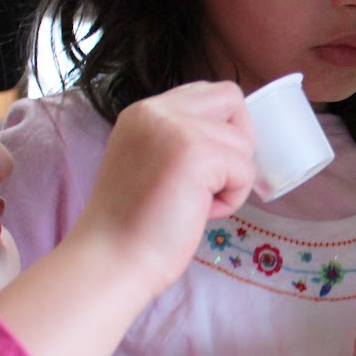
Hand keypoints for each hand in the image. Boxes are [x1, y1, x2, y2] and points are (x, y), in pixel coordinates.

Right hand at [65, 81, 254, 305]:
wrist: (110, 260)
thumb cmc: (133, 227)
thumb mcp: (150, 163)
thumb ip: (178, 141)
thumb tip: (229, 138)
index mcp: (143, 112)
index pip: (206, 94)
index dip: (221, 128)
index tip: (208, 167)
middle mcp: (156, 111)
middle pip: (232, 99)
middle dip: (238, 140)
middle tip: (214, 179)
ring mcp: (176, 128)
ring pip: (243, 143)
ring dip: (231, 180)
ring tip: (193, 204)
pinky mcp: (196, 153)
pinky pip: (245, 171)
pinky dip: (232, 199)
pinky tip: (197, 214)